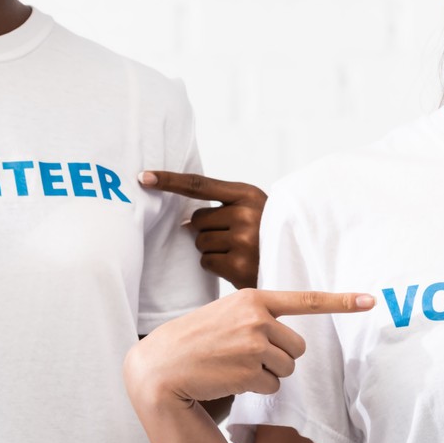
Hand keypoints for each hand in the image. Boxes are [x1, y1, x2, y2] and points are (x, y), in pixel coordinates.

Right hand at [125, 288, 374, 409]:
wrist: (162, 365)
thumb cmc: (195, 340)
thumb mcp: (226, 314)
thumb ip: (258, 316)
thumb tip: (291, 340)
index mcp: (254, 297)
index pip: (306, 299)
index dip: (342, 301)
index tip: (370, 300)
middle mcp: (258, 317)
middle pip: (298, 347)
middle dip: (280, 358)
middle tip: (246, 357)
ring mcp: (254, 344)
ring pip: (287, 369)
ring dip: (268, 375)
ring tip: (235, 367)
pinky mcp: (250, 370)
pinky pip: (273, 387)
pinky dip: (256, 389)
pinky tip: (230, 379)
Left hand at [139, 170, 266, 289]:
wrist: (300, 259)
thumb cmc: (268, 232)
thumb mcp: (253, 208)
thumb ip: (222, 207)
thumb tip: (184, 223)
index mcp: (247, 194)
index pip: (198, 185)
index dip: (169, 180)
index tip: (143, 177)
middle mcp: (245, 214)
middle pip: (197, 220)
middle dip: (206, 230)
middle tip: (232, 237)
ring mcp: (243, 240)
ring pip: (200, 243)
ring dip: (212, 249)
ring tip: (238, 251)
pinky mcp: (239, 265)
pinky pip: (207, 262)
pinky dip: (217, 266)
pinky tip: (237, 265)